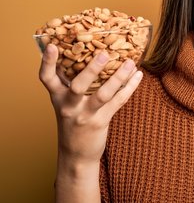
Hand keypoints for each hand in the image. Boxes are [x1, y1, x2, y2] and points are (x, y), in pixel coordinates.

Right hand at [39, 44, 141, 163]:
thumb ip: (70, 84)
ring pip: (103, 94)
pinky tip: (138, 75)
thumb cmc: (73, 122)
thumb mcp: (66, 104)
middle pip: (77, 85)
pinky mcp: (100, 121)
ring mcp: (85, 115)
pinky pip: (118, 101)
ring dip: (118, 77)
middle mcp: (69, 106)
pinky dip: (130, 87)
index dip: (47, 62)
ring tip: (130, 62)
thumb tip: (84, 54)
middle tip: (104, 54)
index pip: (47, 78)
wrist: (76, 155)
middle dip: (91, 70)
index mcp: (58, 98)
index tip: (51, 46)